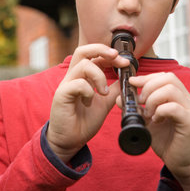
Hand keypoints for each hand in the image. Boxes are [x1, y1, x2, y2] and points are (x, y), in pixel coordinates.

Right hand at [47, 44, 128, 162]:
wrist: (71, 141)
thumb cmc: (84, 120)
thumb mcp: (105, 102)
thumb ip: (114, 89)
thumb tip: (126, 78)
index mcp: (82, 76)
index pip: (93, 54)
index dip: (109, 54)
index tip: (125, 62)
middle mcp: (73, 76)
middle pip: (83, 51)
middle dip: (102, 50)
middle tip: (116, 57)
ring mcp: (66, 84)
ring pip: (84, 65)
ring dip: (99, 76)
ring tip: (104, 92)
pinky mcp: (61, 95)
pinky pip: (78, 83)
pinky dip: (89, 91)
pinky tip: (89, 101)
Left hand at [129, 73, 189, 190]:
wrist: (180, 161)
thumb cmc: (165, 139)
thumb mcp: (147, 121)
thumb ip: (136, 108)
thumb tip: (120, 98)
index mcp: (178, 95)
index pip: (164, 76)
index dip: (147, 77)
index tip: (132, 83)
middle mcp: (186, 98)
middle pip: (168, 78)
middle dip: (149, 86)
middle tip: (140, 101)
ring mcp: (189, 108)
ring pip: (170, 90)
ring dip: (153, 99)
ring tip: (148, 112)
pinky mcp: (189, 121)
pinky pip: (173, 107)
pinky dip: (160, 111)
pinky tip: (156, 120)